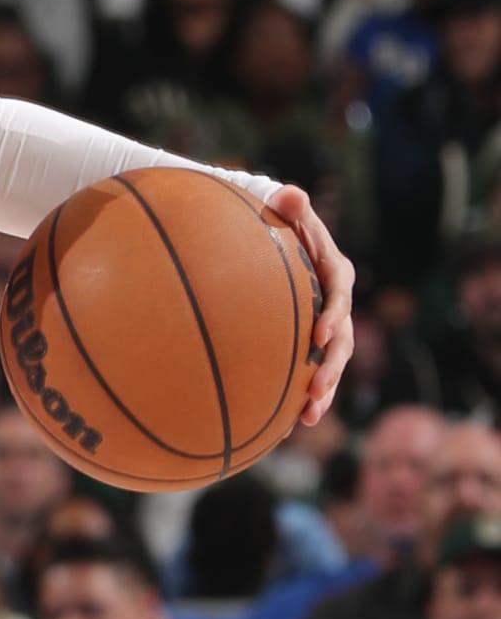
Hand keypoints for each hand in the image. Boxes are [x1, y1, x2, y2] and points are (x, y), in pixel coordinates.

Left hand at [264, 186, 353, 424]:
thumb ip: (289, 206)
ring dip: (322, 392)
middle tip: (316, 390)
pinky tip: (287, 426)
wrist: (276, 244)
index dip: (334, 315)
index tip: (320, 335)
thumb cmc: (280, 224)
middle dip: (332, 368)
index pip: (340, 294)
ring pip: (331, 365)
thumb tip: (287, 193)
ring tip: (308, 418)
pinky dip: (302, 398)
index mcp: (335, 273)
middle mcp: (337, 304)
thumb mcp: (286, 211)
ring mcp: (327, 329)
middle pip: (342, 341)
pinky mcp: (312, 346)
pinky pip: (311, 374)